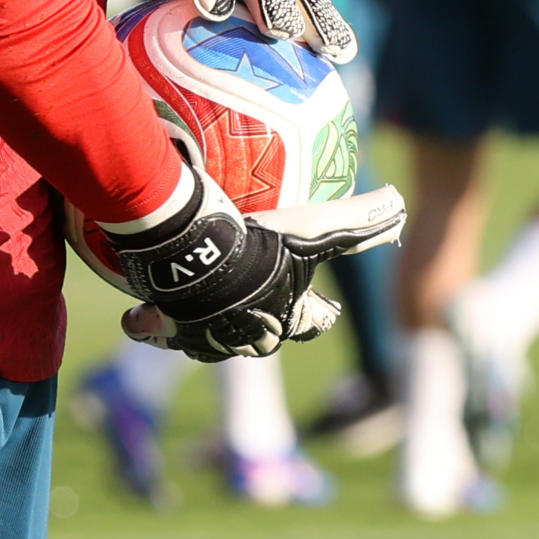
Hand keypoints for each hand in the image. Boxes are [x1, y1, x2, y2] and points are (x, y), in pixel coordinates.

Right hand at [106, 162, 406, 362]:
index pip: (314, 321)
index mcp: (288, 316)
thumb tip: (400, 198)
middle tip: (257, 304)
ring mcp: (208, 337)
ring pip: (211, 340)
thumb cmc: (262, 246)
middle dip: (264, 327)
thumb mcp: (315, 227)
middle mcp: (251, 336)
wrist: (198, 259)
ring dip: (207, 329)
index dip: (321, 315)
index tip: (327, 309)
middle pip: (264, 337)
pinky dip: (149, 323)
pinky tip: (137, 314)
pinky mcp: (167, 328)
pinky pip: (157, 328)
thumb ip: (359, 218)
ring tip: (197, 309)